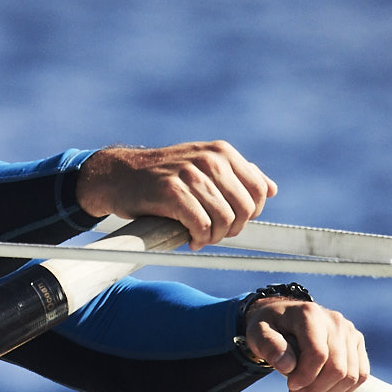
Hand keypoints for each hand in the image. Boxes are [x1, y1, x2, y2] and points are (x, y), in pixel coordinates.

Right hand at [75, 142, 276, 248]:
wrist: (120, 175)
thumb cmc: (164, 176)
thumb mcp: (203, 166)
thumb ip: (238, 175)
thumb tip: (271, 189)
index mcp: (221, 152)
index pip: (258, 190)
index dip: (250, 214)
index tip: (230, 221)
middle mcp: (209, 159)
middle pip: (245, 208)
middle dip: (233, 228)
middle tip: (214, 233)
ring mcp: (190, 174)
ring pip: (224, 220)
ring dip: (214, 237)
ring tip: (200, 236)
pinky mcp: (172, 192)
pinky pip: (201, 225)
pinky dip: (199, 239)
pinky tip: (189, 238)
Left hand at [243, 296, 368, 391]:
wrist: (283, 316)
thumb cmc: (270, 326)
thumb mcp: (259, 332)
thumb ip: (269, 346)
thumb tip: (288, 366)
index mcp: (310, 314)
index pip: (317, 355)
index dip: (305, 378)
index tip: (290, 386)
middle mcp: (335, 321)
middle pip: (337, 368)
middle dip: (316, 389)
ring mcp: (349, 331)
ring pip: (351, 375)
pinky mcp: (356, 342)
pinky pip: (360, 374)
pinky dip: (343, 390)